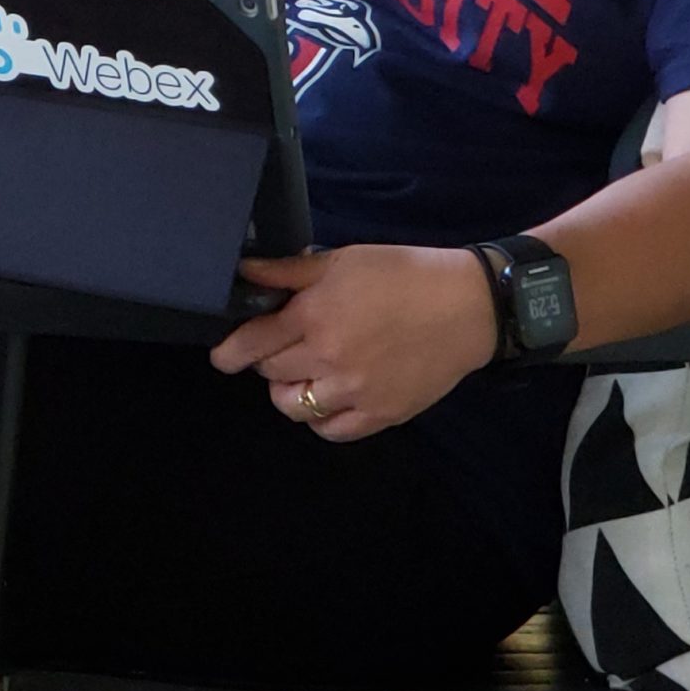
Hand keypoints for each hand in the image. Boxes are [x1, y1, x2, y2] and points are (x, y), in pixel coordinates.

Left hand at [208, 245, 499, 441]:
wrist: (466, 306)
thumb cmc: (403, 273)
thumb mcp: (342, 260)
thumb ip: (289, 271)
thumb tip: (245, 272)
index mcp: (316, 316)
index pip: (253, 343)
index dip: (230, 351)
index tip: (223, 355)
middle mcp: (329, 359)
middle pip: (271, 374)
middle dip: (266, 362)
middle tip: (279, 349)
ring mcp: (355, 392)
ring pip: (295, 407)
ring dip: (289, 392)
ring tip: (302, 375)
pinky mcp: (381, 415)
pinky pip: (332, 431)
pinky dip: (321, 418)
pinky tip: (327, 399)